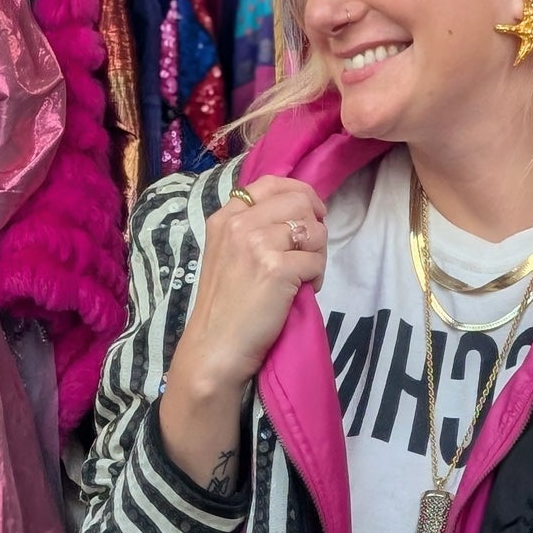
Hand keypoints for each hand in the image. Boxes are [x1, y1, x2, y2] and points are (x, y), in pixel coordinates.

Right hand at [174, 175, 328, 394]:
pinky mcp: (277, 268)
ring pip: (314, 229)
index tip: (309, 215)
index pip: (271, 183)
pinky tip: (301, 293)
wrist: (214, 348)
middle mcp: (239, 224)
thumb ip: (250, 228)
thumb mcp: (225, 254)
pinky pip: (317, 261)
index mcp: (225, 217)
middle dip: (314, 226)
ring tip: (303, 277)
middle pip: (300, 201)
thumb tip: (297, 214)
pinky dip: (316, 278)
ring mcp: (257, 244)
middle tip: (308, 254)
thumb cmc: (224, 307)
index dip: (299, 195)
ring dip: (318, 253)